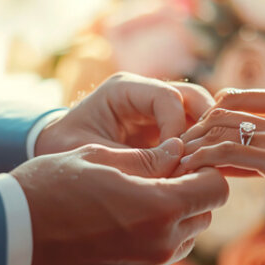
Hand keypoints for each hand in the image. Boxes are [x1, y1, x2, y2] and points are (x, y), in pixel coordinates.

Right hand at [11, 138, 228, 264]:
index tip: (184, 161)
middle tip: (156, 179)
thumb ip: (148, 157)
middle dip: (187, 195)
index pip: (216, 188)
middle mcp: (160, 245)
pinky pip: (152, 263)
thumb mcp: (99, 157)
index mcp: (160, 207)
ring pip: (179, 241)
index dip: (204, 171)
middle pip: (202, 216)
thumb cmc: (49, 188)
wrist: (7, 238)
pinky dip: (144, 245)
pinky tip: (111, 230)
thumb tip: (179, 151)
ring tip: (129, 204)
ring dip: (167, 222)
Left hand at [36, 72, 214, 155]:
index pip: (167, 97)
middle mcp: (145, 94)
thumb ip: (131, 160)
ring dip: (208, 138)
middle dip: (205, 127)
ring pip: (199, 113)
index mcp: (123, 89)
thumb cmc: (64, 149)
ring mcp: (157, 110)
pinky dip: (202, 150)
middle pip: (192, 97)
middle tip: (208, 159)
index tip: (175, 159)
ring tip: (209, 167)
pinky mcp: (164, 129)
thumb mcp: (92, 154)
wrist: (55, 152)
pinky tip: (205, 172)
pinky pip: (193, 133)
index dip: (177, 127)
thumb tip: (173, 175)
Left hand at [176, 109, 264, 224]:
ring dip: (192, 144)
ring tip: (171, 159)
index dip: (214, 128)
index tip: (194, 145)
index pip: (242, 118)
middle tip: (173, 151)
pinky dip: (203, 158)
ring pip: (220, 130)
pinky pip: (228, 152)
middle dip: (195, 132)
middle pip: (224, 117)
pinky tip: (187, 169)